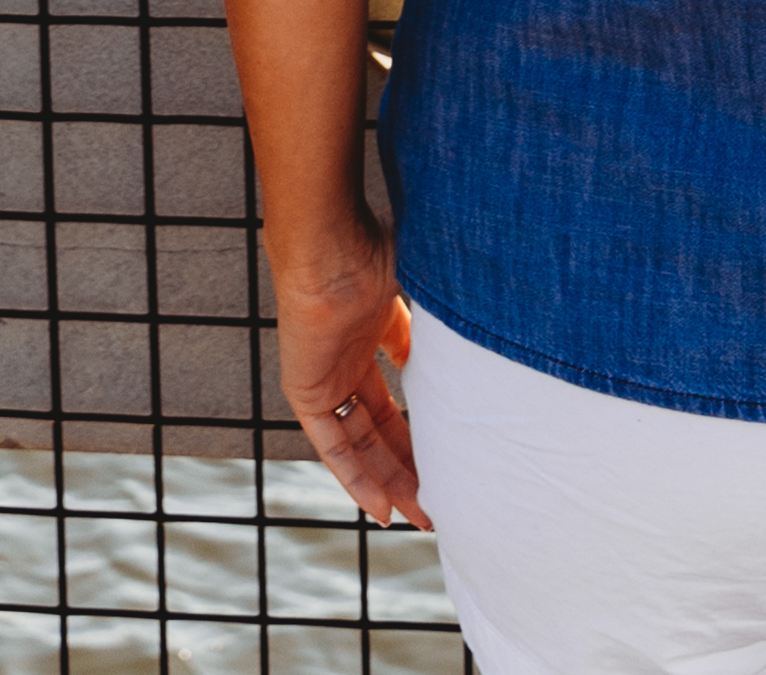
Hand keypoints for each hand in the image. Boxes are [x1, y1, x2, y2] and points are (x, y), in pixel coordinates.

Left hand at [267, 227, 423, 524]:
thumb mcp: (414, 294)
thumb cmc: (374, 252)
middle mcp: (342, 364)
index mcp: (365, 338)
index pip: (389, 402)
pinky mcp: (304, 393)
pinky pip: (332, 447)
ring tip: (420, 517)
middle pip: (377, 431)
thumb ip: (430, 325)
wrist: (332, 248)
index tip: (443, 460)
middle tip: (439, 503)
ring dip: (387, 482)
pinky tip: (382, 507)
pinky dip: (356, 478)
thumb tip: (461, 345)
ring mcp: (322, 379)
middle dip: (408, 468)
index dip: (414, 434)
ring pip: (358, 446)